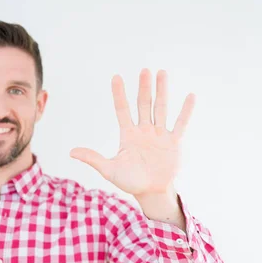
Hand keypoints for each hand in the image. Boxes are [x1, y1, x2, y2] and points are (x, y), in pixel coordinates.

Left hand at [70, 69, 194, 196]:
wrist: (151, 192)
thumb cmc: (130, 181)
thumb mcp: (109, 170)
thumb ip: (93, 159)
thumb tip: (71, 152)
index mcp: (128, 135)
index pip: (122, 110)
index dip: (119, 94)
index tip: (116, 77)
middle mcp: (144, 130)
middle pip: (143, 104)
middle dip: (144, 88)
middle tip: (145, 70)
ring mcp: (159, 135)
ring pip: (161, 108)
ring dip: (162, 91)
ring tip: (162, 73)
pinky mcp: (173, 142)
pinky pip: (180, 124)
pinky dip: (185, 111)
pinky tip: (190, 96)